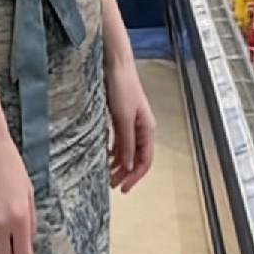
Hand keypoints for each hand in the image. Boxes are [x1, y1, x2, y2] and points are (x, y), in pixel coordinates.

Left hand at [106, 56, 155, 192]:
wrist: (115, 65)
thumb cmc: (122, 87)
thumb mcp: (123, 118)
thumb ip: (126, 142)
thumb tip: (128, 166)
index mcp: (147, 129)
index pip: (145, 161)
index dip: (135, 177)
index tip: (123, 189)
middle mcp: (142, 129)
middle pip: (137, 158)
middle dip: (126, 174)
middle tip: (112, 186)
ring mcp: (131, 123)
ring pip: (128, 151)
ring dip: (119, 165)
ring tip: (108, 175)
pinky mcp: (121, 118)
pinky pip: (120, 141)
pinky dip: (114, 152)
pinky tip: (106, 158)